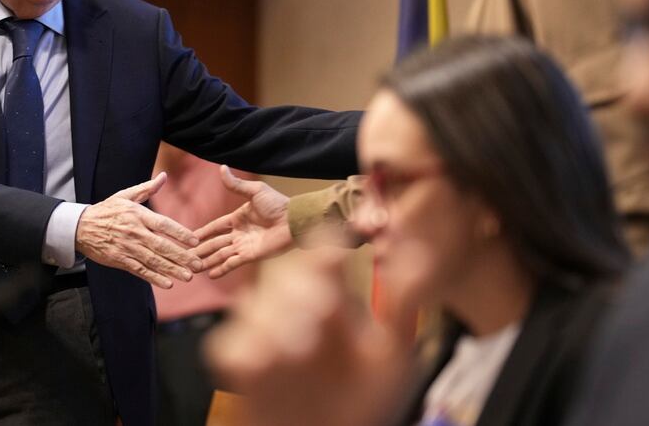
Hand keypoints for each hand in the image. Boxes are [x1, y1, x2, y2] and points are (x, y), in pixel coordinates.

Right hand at [75, 172, 201, 287]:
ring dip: (171, 270)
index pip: (163, 224)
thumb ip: (147, 188)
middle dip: (181, 257)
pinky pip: (139, 270)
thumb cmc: (107, 210)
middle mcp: (134, 232)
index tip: (195, 241)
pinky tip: (167, 283)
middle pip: (161, 246)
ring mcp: (126, 247)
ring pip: (152, 260)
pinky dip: (153, 277)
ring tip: (188, 277)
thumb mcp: (125, 196)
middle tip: (198, 265)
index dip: (180, 233)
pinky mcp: (119, 259)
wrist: (80, 227)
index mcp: (138, 215)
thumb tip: (164, 176)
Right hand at [192, 166, 293, 277]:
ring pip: (221, 254)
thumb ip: (236, 184)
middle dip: (202, 249)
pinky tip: (210, 275)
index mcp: (239, 218)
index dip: (204, 232)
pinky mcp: (251, 255)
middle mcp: (239, 233)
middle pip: (215, 243)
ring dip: (208, 261)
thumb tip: (221, 167)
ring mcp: (244, 245)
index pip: (216, 226)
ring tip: (194, 268)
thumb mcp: (255, 191)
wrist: (293, 220)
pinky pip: (233, 263)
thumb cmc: (278, 204)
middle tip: (187, 256)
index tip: (190, 237)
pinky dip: (222, 269)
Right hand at [205, 251, 409, 425]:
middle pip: (285, 274)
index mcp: (332, 298)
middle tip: (324, 309)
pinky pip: (229, 345)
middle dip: (303, 290)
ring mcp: (263, 333)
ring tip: (303, 350)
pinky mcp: (240, 362)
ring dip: (278, 324)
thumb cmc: (362, 401)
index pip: (323, 254)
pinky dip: (251, 354)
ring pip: (254, 306)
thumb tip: (419, 256)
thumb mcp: (391, 355)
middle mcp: (294, 307)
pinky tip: (275, 369)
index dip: (325, 248)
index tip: (336, 257)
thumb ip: (401, 305)